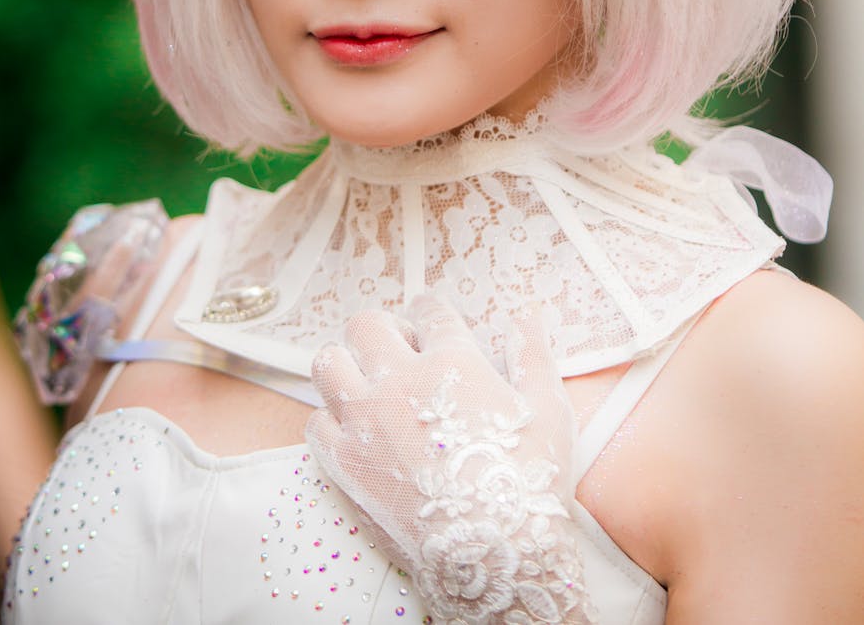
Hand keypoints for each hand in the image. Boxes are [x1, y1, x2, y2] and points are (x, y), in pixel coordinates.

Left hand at [307, 296, 595, 623]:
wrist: (489, 554)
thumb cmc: (526, 483)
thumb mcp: (548, 411)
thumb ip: (533, 355)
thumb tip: (527, 314)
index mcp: (451, 362)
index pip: (430, 309)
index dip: (431, 309)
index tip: (432, 318)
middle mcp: (400, 381)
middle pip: (367, 325)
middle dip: (382, 329)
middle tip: (399, 349)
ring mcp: (365, 421)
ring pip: (328, 363)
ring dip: (346, 364)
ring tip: (367, 381)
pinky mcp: (344, 462)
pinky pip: (315, 423)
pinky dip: (330, 421)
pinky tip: (353, 430)